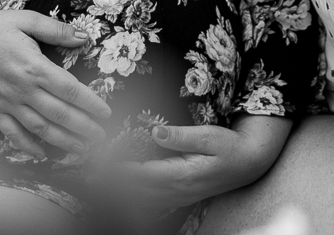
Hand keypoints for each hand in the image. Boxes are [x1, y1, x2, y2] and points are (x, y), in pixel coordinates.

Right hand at [0, 9, 112, 159]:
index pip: (70, 90)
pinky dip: (28, 147)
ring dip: (63, 141)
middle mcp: (24, 89)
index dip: (91, 103)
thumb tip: (84, 37)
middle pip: (60, 114)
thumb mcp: (27, 19)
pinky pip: (13, 134)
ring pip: (41, 128)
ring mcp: (9, 103)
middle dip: (84, 127)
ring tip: (82, 149)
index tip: (106, 112)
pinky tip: (43, 155)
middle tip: (102, 136)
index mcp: (35, 67)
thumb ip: (57, 30)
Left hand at [113, 115, 292, 209]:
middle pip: (135, 193)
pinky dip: (131, 197)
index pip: (140, 176)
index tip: (96, 163)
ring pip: (139, 201)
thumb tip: (155, 130)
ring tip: (95, 182)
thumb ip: (181, 136)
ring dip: (118, 193)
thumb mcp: (209, 136)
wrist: (248, 164)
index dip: (117, 171)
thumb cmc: (229, 148)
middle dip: (110, 185)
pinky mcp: (177, 196)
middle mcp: (175, 191)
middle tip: (86, 173)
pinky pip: (148, 202)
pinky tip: (118, 191)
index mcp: (180, 175)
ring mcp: (176, 197)